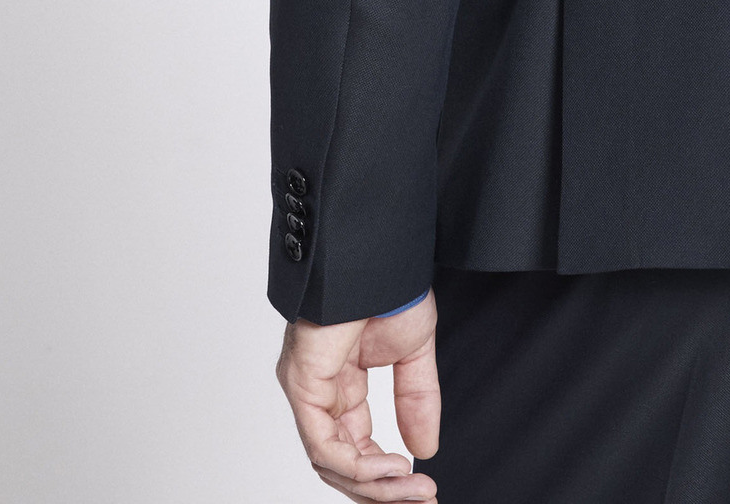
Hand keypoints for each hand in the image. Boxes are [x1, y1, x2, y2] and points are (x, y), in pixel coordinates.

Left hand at [276, 291, 439, 499]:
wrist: (378, 251)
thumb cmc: (388, 282)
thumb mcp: (413, 351)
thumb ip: (416, 400)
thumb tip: (425, 448)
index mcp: (340, 383)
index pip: (355, 447)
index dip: (388, 476)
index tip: (423, 490)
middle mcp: (318, 392)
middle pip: (341, 464)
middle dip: (382, 491)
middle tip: (422, 501)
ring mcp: (307, 389)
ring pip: (331, 463)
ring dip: (376, 484)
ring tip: (412, 489)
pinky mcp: (303, 383)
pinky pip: (323, 443)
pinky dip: (359, 464)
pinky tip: (392, 467)